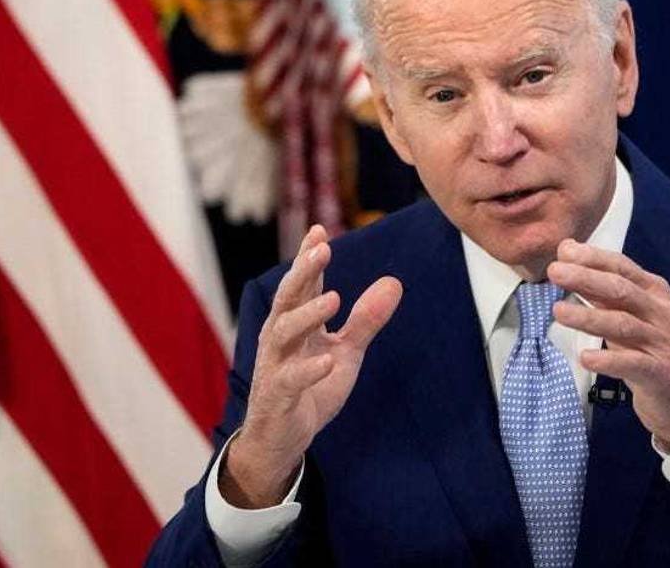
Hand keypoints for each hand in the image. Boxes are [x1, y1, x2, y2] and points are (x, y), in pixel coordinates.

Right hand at [221, 225, 402, 507]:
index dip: (309, 257)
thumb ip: (366, 320)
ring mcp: (275, 365)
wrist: (281, 439)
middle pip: (288, 298)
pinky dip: (308, 370)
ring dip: (308, 314)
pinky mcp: (278, 395)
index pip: (302, 284)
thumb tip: (394, 282)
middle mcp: (280, 338)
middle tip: (321, 249)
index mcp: (295, 323)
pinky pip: (290, 380)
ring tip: (335, 298)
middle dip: (303, 272)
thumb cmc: (310, 388)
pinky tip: (327, 360)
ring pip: (284, 332)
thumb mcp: (345, 352)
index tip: (320, 230)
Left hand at [546, 239, 669, 450]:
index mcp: (654, 292)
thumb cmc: (651, 350)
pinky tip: (586, 358)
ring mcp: (662, 342)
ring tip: (558, 311)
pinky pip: (633, 364)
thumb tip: (568, 255)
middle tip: (555, 271)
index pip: (622, 268)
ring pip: (623, 324)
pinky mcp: (661, 373)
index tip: (563, 251)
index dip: (593, 258)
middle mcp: (660, 312)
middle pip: (621, 290)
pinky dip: (609, 361)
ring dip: (589, 317)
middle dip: (587, 278)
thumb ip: (601, 290)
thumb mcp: (628, 315)